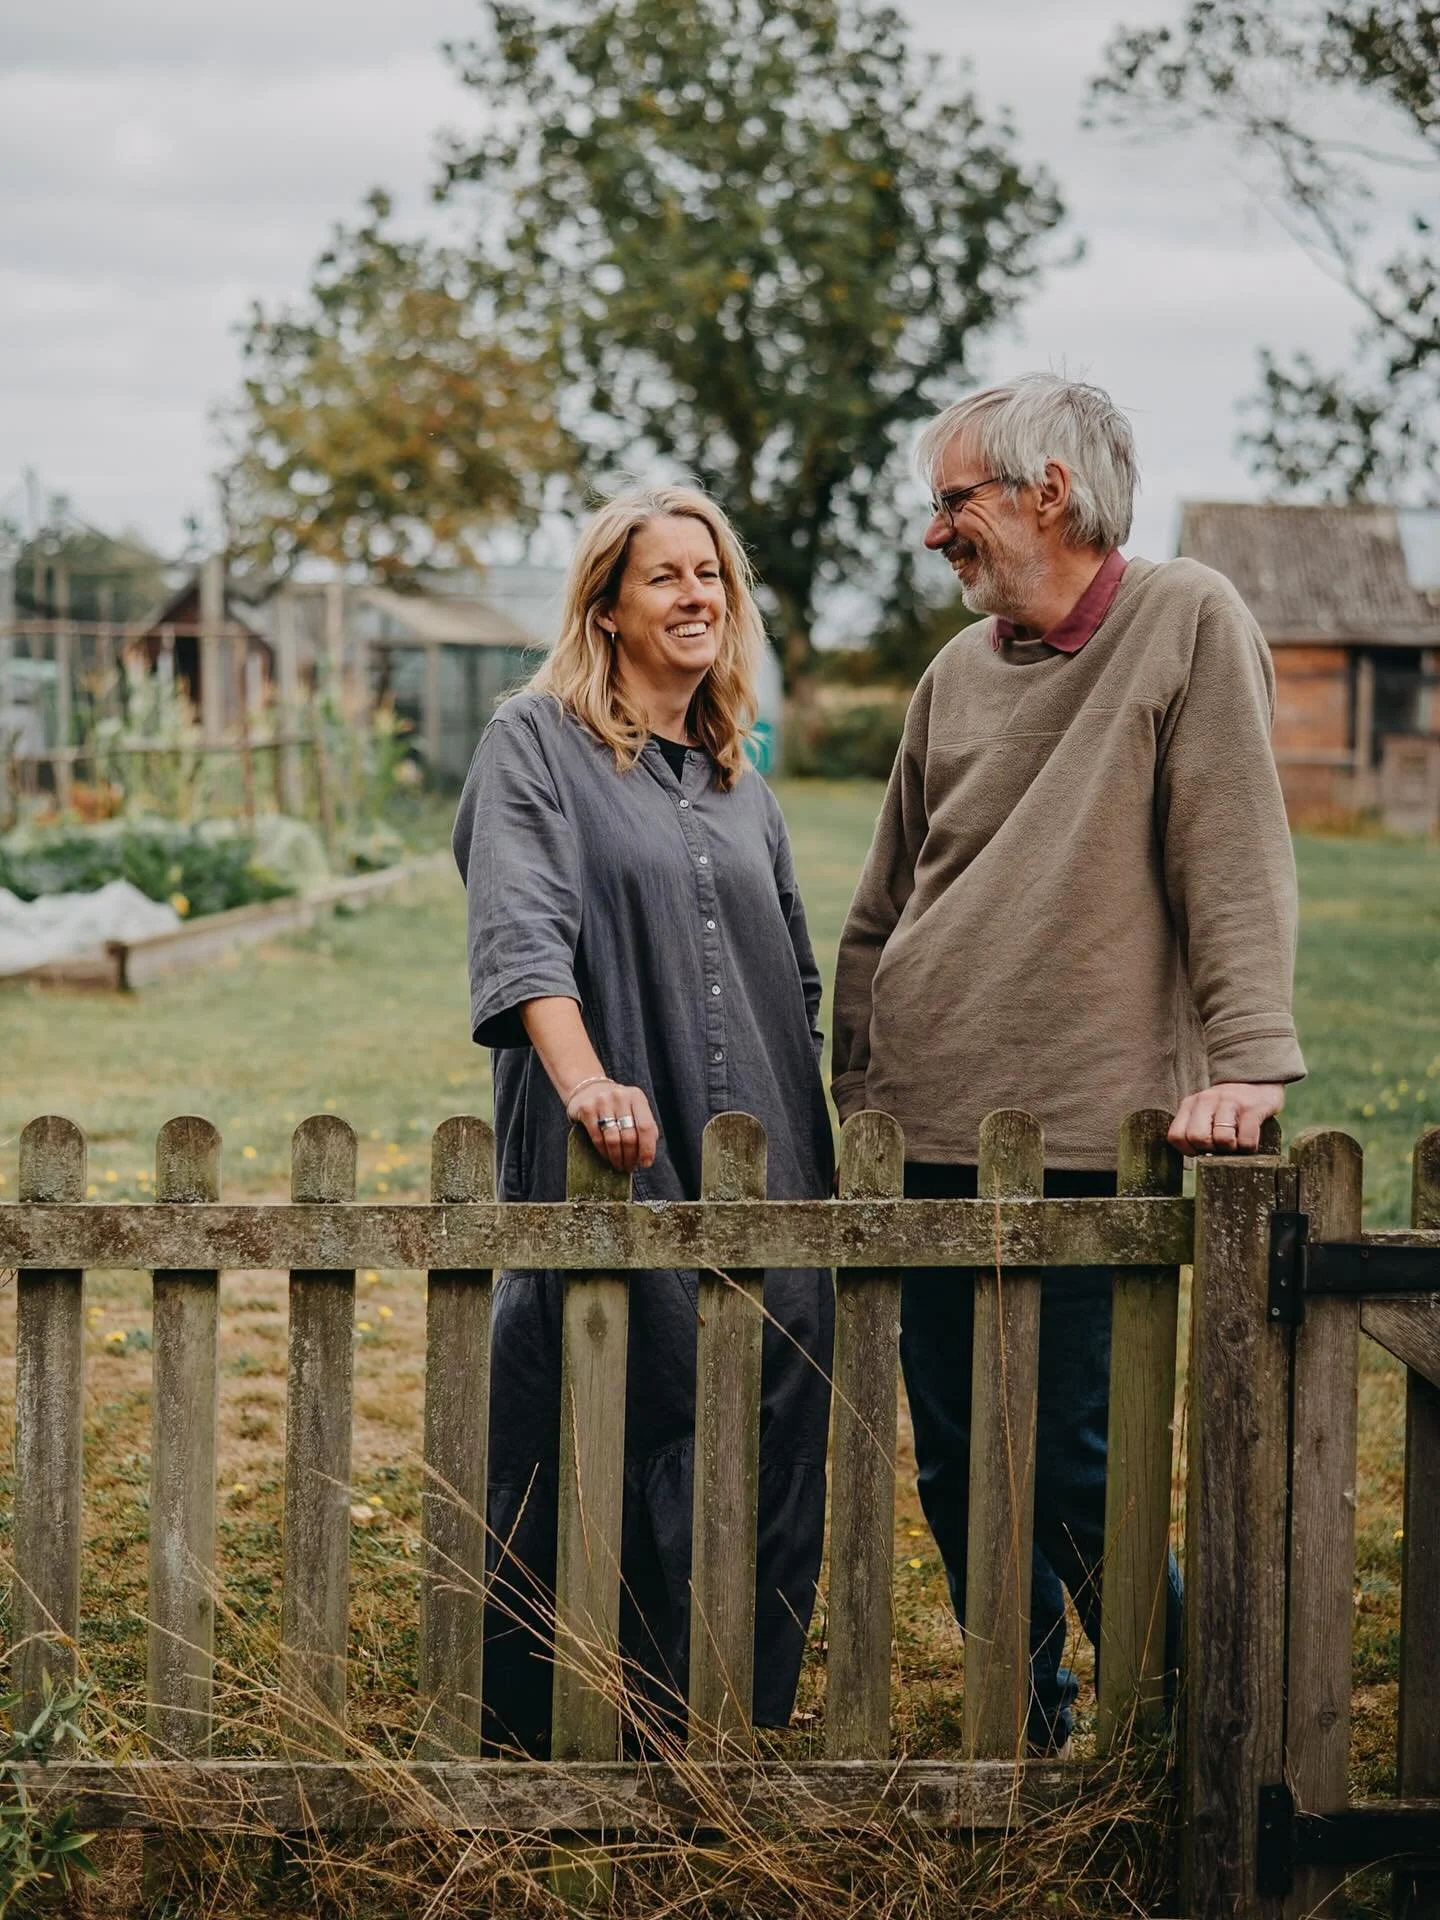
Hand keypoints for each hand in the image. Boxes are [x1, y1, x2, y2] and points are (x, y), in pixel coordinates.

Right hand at [567, 1079, 658, 1174]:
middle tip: (629, 1167)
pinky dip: (603, 1152)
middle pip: (629, 1136)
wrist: (588, 1089)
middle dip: (631, 1157)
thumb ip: (644, 1127)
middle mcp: (620, 1096)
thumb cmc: (617, 1105)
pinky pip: (597, 1137)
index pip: (646, 1127)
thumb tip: (647, 1156)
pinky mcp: (586, 1109)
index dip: (647, 1148)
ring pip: (613, 1139)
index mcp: (636, 1097)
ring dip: (617, 1157)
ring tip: (619, 1165)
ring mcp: (601, 1101)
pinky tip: (607, 1157)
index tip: (646, 1163)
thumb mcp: (634, 1109)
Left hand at [1168, 1081, 1283, 1155]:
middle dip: (1209, 1149)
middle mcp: (1207, 1100)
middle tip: (1220, 1146)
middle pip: (1197, 1137)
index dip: (1188, 1150)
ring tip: (1235, 1142)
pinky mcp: (1252, 1108)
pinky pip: (1247, 1140)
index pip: (1176, 1136)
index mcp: (1190, 1104)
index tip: (1201, 1150)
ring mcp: (1230, 1102)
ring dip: (1231, 1149)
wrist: (1258, 1083)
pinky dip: (1248, 1148)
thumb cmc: (1228, 1108)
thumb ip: (1194, 1129)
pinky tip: (1249, 1140)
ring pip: (1222, 1139)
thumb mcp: (1203, 1112)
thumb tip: (1195, 1160)